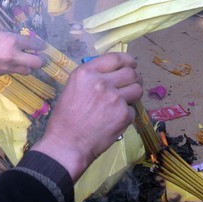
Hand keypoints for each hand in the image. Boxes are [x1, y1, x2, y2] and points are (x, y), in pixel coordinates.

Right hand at [0, 28, 44, 75]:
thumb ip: (8, 38)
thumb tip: (17, 42)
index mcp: (13, 41)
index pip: (35, 44)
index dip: (41, 45)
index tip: (42, 46)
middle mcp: (13, 56)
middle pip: (37, 62)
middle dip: (40, 60)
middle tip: (39, 57)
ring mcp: (7, 68)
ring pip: (26, 71)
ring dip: (27, 66)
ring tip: (23, 61)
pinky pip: (11, 72)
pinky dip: (12, 69)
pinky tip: (5, 63)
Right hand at [31, 53, 142, 180]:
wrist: (67, 144)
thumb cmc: (65, 118)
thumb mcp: (72, 88)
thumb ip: (91, 78)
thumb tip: (110, 74)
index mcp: (86, 73)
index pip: (115, 58)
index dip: (127, 60)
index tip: (131, 65)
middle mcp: (102, 82)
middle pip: (131, 72)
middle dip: (134, 78)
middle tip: (131, 84)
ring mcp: (115, 98)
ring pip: (137, 89)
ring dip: (134, 94)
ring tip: (125, 100)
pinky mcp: (123, 114)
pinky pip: (133, 109)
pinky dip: (127, 114)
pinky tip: (115, 120)